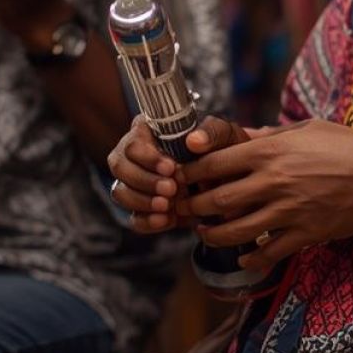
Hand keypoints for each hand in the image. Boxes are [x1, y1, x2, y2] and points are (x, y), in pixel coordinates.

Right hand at [107, 113, 249, 233]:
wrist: (232, 178)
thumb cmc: (223, 149)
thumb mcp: (224, 135)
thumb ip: (212, 133)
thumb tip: (194, 141)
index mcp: (148, 131)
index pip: (133, 143)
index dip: (148, 158)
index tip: (171, 168)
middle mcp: (134, 155)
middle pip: (120, 167)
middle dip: (144, 181)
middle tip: (171, 190)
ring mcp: (135, 182)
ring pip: (120, 192)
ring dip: (142, 201)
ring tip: (167, 206)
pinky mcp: (143, 207)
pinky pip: (133, 217)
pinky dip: (147, 221)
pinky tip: (165, 220)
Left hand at [180, 118, 352, 270]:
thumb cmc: (348, 146)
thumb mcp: (308, 129)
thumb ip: (272, 135)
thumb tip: (245, 136)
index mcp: (271, 151)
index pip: (215, 163)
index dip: (192, 172)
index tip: (182, 177)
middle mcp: (273, 181)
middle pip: (216, 200)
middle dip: (195, 207)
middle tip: (187, 209)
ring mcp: (288, 210)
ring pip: (235, 231)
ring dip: (214, 235)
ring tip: (206, 233)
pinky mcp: (303, 234)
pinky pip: (267, 252)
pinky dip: (251, 259)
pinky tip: (244, 259)